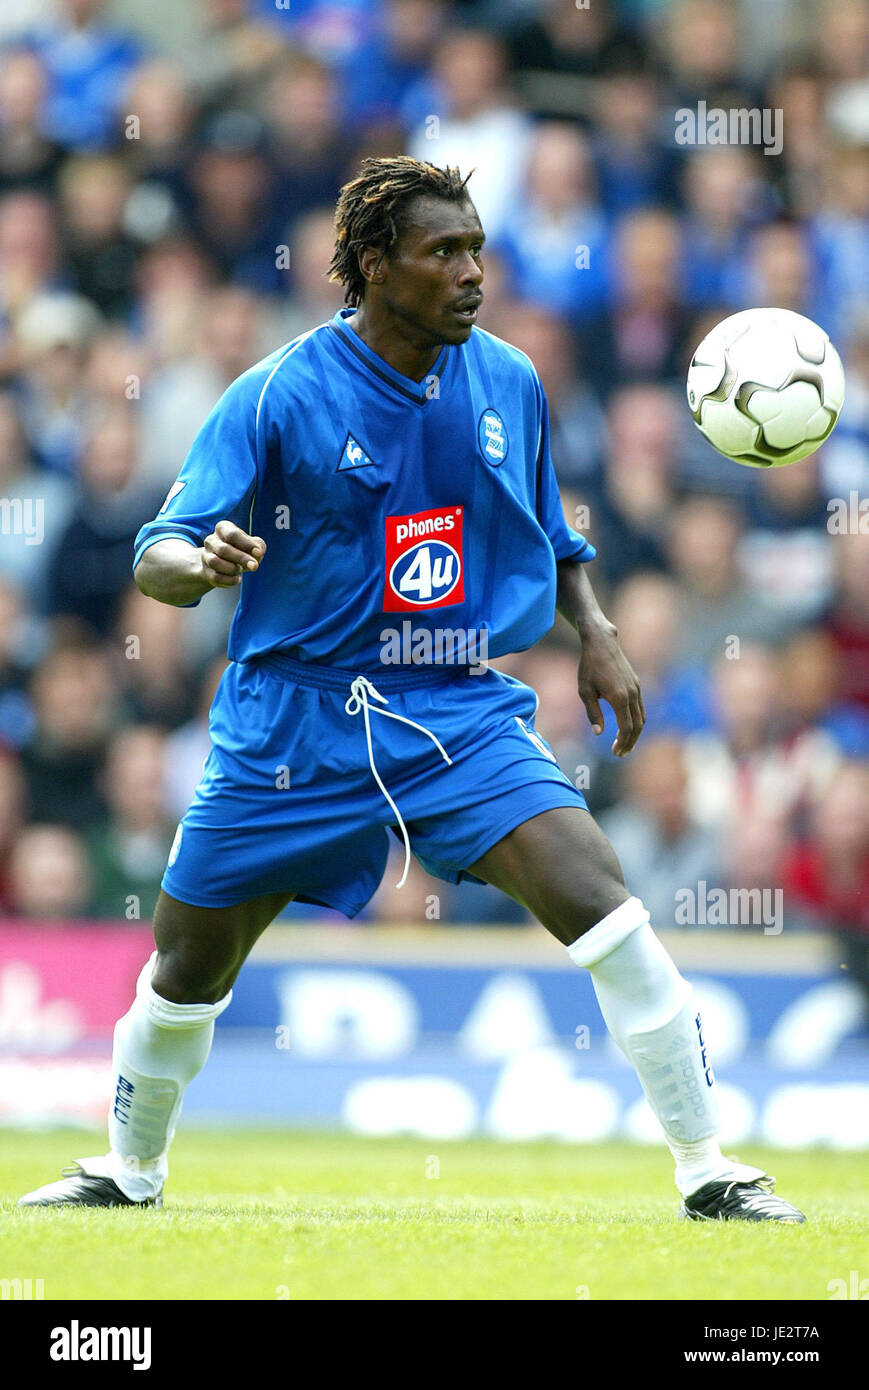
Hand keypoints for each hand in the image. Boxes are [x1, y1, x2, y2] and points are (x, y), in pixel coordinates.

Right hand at [201, 520, 266, 588]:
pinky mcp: (206, 571)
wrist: (226, 564)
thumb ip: (259, 546)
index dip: (247, 545)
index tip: (258, 553)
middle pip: (223, 549)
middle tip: (254, 566)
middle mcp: (211, 540)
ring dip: (232, 569)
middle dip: (241, 559)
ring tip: (241, 570)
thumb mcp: (253, 545)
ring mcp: (206, 556)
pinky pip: (216, 577)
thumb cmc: (242, 550)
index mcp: (223, 528)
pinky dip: (230, 580)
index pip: (232, 534)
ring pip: (215, 562)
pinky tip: (237, 578)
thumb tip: (257, 554)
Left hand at [577, 621, 645, 756]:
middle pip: (637, 726)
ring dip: (635, 733)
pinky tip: (628, 727)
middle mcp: (632, 694)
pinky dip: (637, 721)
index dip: (622, 742)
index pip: (626, 727)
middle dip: (630, 742)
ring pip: (642, 717)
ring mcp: (636, 689)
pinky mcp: (636, 684)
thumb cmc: (589, 667)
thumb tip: (599, 733)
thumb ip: (593, 713)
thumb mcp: (585, 691)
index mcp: (619, 697)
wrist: (602, 643)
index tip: (615, 752)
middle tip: (620, 754)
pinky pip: (640, 708)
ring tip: (625, 744)